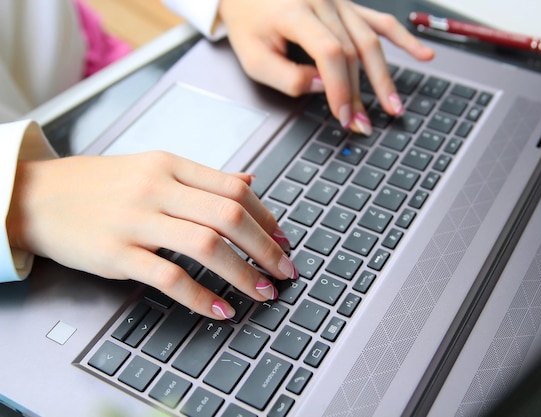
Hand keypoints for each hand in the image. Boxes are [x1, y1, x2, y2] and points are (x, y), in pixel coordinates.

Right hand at [7, 151, 296, 318]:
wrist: (38, 196)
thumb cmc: (100, 184)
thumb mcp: (152, 167)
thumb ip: (202, 178)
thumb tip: (249, 183)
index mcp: (170, 165)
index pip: (232, 188)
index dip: (265, 217)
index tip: (282, 239)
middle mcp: (157, 188)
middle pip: (228, 215)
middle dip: (265, 247)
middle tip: (285, 269)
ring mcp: (136, 221)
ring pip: (206, 245)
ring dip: (244, 273)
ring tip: (264, 291)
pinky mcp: (117, 254)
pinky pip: (169, 277)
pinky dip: (201, 296)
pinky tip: (221, 308)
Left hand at [218, 0, 433, 134]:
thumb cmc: (249, 24)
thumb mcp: (254, 57)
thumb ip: (287, 76)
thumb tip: (322, 87)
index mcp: (296, 12)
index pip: (329, 52)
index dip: (340, 87)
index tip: (343, 115)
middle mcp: (323, 2)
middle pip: (352, 51)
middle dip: (361, 93)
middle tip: (364, 125)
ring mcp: (338, 2)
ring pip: (369, 40)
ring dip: (384, 76)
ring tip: (394, 106)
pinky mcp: (347, 6)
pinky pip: (380, 22)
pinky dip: (403, 39)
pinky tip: (423, 56)